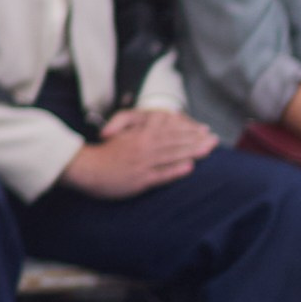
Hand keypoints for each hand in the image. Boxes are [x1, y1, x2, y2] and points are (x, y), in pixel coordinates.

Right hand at [61, 107, 212, 195]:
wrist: (86, 168)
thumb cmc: (103, 152)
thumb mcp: (120, 132)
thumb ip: (137, 126)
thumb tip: (156, 122)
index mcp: (139, 134)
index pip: (168, 130)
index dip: (187, 129)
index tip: (203, 129)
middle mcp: (143, 146)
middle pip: (174, 141)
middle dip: (196, 139)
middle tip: (214, 139)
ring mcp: (142, 163)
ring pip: (171, 155)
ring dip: (191, 152)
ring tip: (208, 150)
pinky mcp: (139, 179)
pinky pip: (160, 174)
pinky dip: (175, 170)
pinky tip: (189, 168)